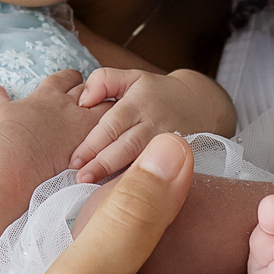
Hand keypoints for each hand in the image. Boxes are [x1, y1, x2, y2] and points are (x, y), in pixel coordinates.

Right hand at [0, 69, 105, 195]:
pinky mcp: (91, 147)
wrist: (13, 160)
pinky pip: (112, 138)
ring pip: (107, 110)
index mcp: (47, 95)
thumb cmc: (4, 136)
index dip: (73, 80)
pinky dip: (114, 140)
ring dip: (110, 115)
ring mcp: (82, 126)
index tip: (75, 83)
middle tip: (98, 103)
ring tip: (113, 122)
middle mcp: (68, 106)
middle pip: (92, 91)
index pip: (67, 78)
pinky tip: (115, 145)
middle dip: (97, 95)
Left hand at [70, 68, 218, 181]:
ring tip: (95, 187)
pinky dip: (142, 184)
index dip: (93, 143)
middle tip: (81, 178)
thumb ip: (103, 81)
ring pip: (143, 160)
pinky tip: (124, 196)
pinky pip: (160, 172)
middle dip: (103, 163)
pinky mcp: (180, 157)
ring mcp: (168, 142)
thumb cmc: (155, 92)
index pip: (113, 124)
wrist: (199, 103)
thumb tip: (83, 100)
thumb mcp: (130, 76)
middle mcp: (153, 123)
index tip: (75, 160)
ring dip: (119, 177)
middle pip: (127, 145)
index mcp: (137, 103)